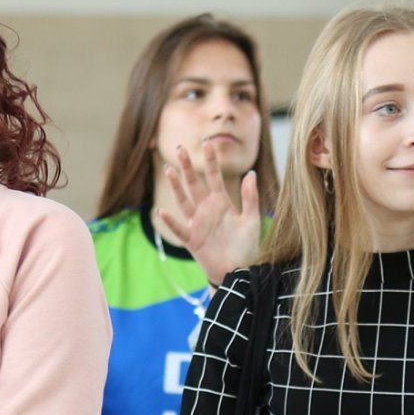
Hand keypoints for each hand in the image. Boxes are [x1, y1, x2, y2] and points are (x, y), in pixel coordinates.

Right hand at [159, 142, 261, 286]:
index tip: (208, 144)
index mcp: (221, 203)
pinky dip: (171, 221)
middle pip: (194, 185)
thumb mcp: (251, 219)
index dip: (211, 162)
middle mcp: (206, 210)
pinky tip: (162, 211)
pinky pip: (179, 229)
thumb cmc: (246, 246)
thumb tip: (251, 173)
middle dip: (187, 168)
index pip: (214, 178)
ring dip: (176, 187)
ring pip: (184, 201)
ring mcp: (197, 224)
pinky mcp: (192, 240)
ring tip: (169, 170)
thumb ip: (250, 197)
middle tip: (180, 149)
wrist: (239, 270)